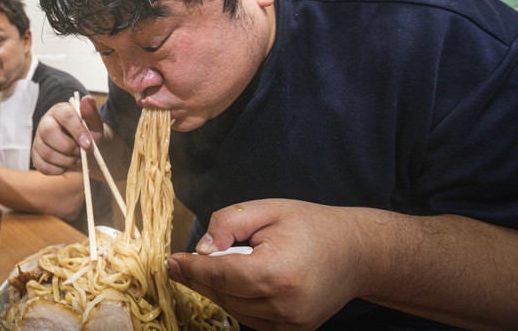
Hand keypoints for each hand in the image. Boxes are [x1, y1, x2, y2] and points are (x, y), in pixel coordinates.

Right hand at [31, 95, 103, 174]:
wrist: (86, 148)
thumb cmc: (89, 133)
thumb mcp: (94, 124)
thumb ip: (91, 114)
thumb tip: (87, 100)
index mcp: (60, 111)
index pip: (65, 116)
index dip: (77, 131)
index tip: (88, 144)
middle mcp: (45, 123)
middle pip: (48, 133)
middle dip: (68, 147)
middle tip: (82, 153)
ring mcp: (38, 140)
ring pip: (47, 153)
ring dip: (67, 161)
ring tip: (78, 159)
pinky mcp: (36, 156)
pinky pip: (44, 167)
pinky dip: (59, 169)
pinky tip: (67, 164)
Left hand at [166, 199, 366, 329]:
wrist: (356, 252)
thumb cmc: (311, 225)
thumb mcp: (267, 209)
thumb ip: (228, 224)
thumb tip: (202, 250)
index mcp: (277, 273)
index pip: (220, 275)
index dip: (191, 269)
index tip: (171, 261)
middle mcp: (284, 305)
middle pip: (223, 295)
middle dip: (198, 279)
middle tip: (179, 264)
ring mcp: (290, 324)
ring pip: (234, 310)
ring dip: (216, 291)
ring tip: (209, 269)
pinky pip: (250, 319)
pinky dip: (236, 302)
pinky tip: (233, 283)